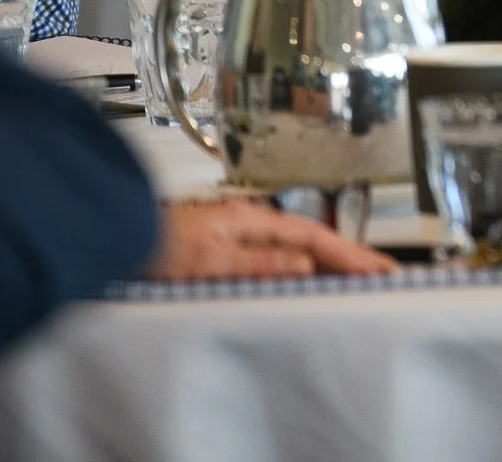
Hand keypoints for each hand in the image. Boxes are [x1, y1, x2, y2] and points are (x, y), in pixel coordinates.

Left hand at [148, 199, 395, 280]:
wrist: (114, 234)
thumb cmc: (156, 246)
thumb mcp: (208, 259)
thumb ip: (257, 262)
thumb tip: (305, 264)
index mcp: (254, 221)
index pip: (315, 239)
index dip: (351, 255)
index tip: (383, 269)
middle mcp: (253, 225)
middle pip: (313, 243)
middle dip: (351, 258)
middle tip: (387, 275)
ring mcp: (241, 236)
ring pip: (297, 252)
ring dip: (331, 265)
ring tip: (362, 280)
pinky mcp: (228, 251)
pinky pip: (279, 260)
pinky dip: (304, 270)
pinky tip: (313, 281)